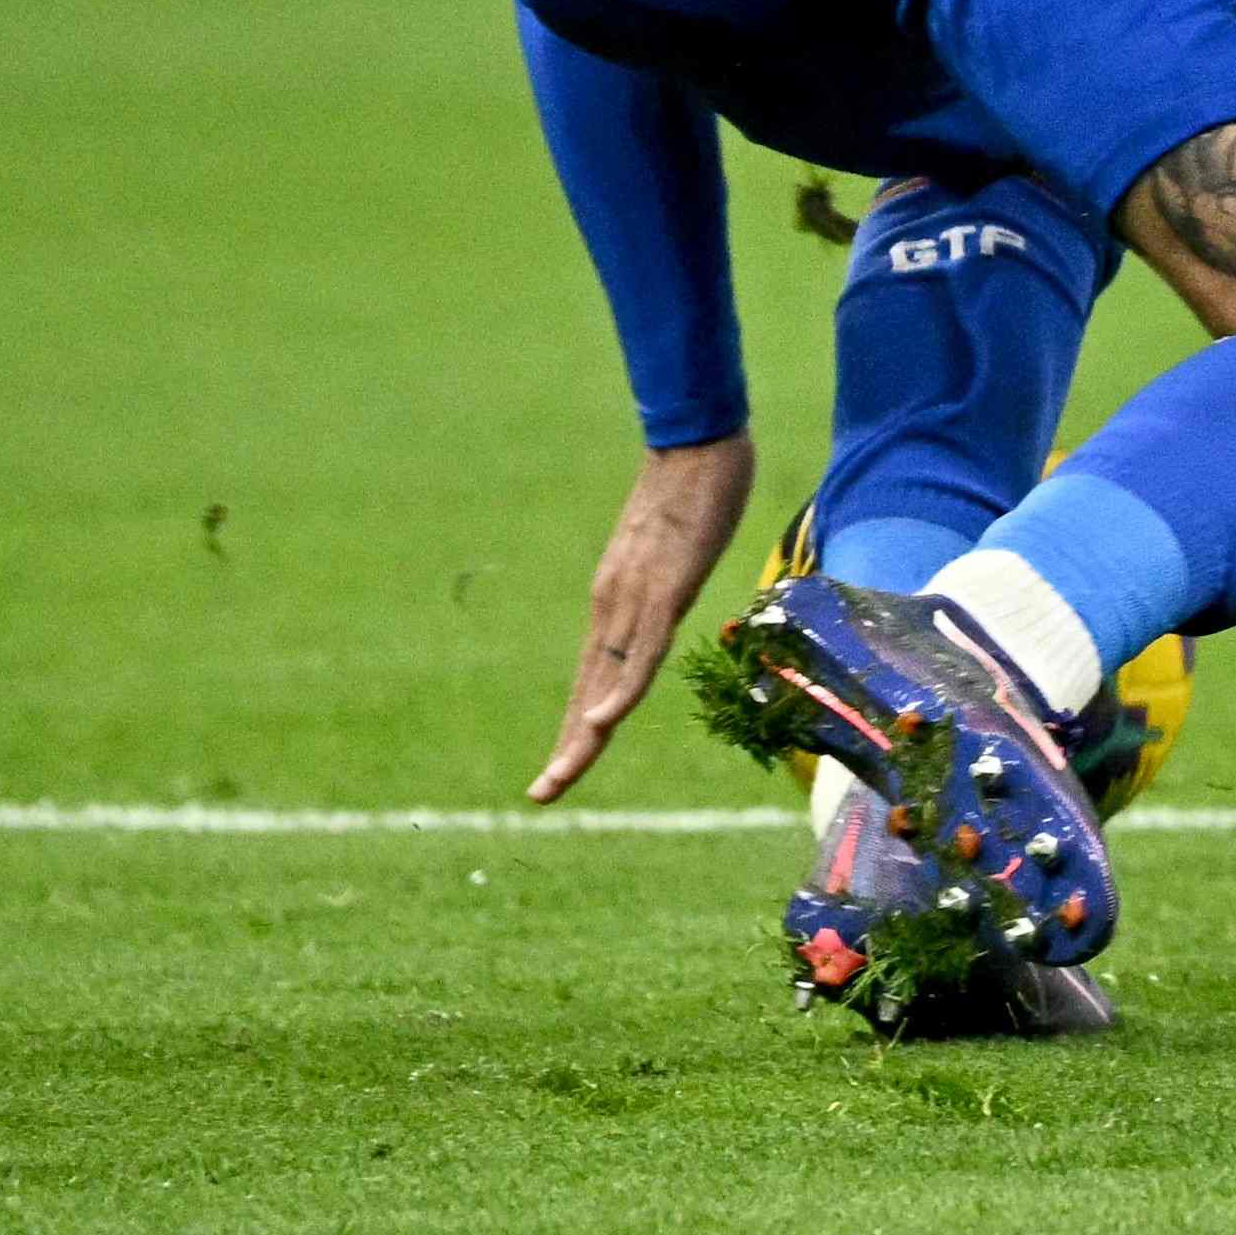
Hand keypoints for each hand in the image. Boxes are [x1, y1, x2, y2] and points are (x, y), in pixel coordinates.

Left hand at [527, 431, 754, 804]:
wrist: (695, 436)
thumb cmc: (692, 484)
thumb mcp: (673, 547)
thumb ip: (666, 578)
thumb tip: (669, 595)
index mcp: (615, 599)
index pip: (591, 679)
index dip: (577, 728)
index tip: (557, 773)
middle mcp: (615, 604)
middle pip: (589, 689)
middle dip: (569, 748)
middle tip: (540, 797)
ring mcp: (638, 597)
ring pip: (608, 679)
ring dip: (585, 733)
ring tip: (560, 776)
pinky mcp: (665, 587)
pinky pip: (641, 649)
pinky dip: (621, 689)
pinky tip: (603, 721)